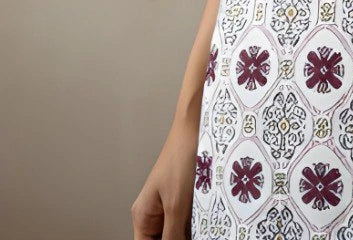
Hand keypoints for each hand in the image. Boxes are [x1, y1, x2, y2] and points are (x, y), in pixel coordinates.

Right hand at [130, 114, 198, 239]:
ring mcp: (170, 205)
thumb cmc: (182, 156)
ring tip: (200, 228)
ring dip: (189, 233)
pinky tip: (206, 223)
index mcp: (143, 216)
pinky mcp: (185, 198)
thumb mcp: (176, 204)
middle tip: (194, 235)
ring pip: (177, 232)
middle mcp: (153, 212)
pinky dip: (196, 225)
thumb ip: (172, 235)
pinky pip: (188, 221)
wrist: (197, 127)